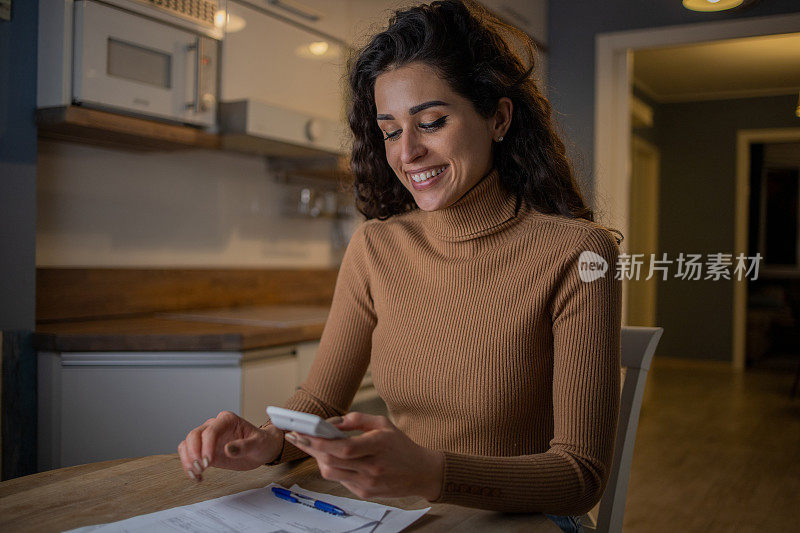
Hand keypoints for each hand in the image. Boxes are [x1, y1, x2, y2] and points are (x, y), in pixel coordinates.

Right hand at [177, 410, 282, 481]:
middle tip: (201, 469)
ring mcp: (207, 439)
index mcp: (227, 420)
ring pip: (187, 444)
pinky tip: (197, 477)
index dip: (207, 446)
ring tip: (197, 475)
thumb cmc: (262, 443)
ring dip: (187, 461)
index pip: (210, 430)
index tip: (209, 462)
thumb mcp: (258, 444)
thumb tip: (228, 449)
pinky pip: (189, 455)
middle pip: (193, 435)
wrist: (262, 449)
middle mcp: (214, 426)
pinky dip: (188, 467)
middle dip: (193, 453)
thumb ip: (244, 446)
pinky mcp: (205, 451)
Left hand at [285, 412, 443, 500]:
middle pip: (332, 462)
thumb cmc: (401, 445)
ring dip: (318, 459)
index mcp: (379, 446)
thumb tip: (332, 422)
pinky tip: (330, 458)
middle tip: (299, 437)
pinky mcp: (365, 493)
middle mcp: (373, 468)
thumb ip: (357, 419)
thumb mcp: (383, 424)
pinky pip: (341, 480)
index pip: (343, 448)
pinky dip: (332, 467)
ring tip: (312, 446)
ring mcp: (368, 483)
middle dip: (311, 449)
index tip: (304, 432)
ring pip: (332, 473)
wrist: (421, 472)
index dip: (320, 442)